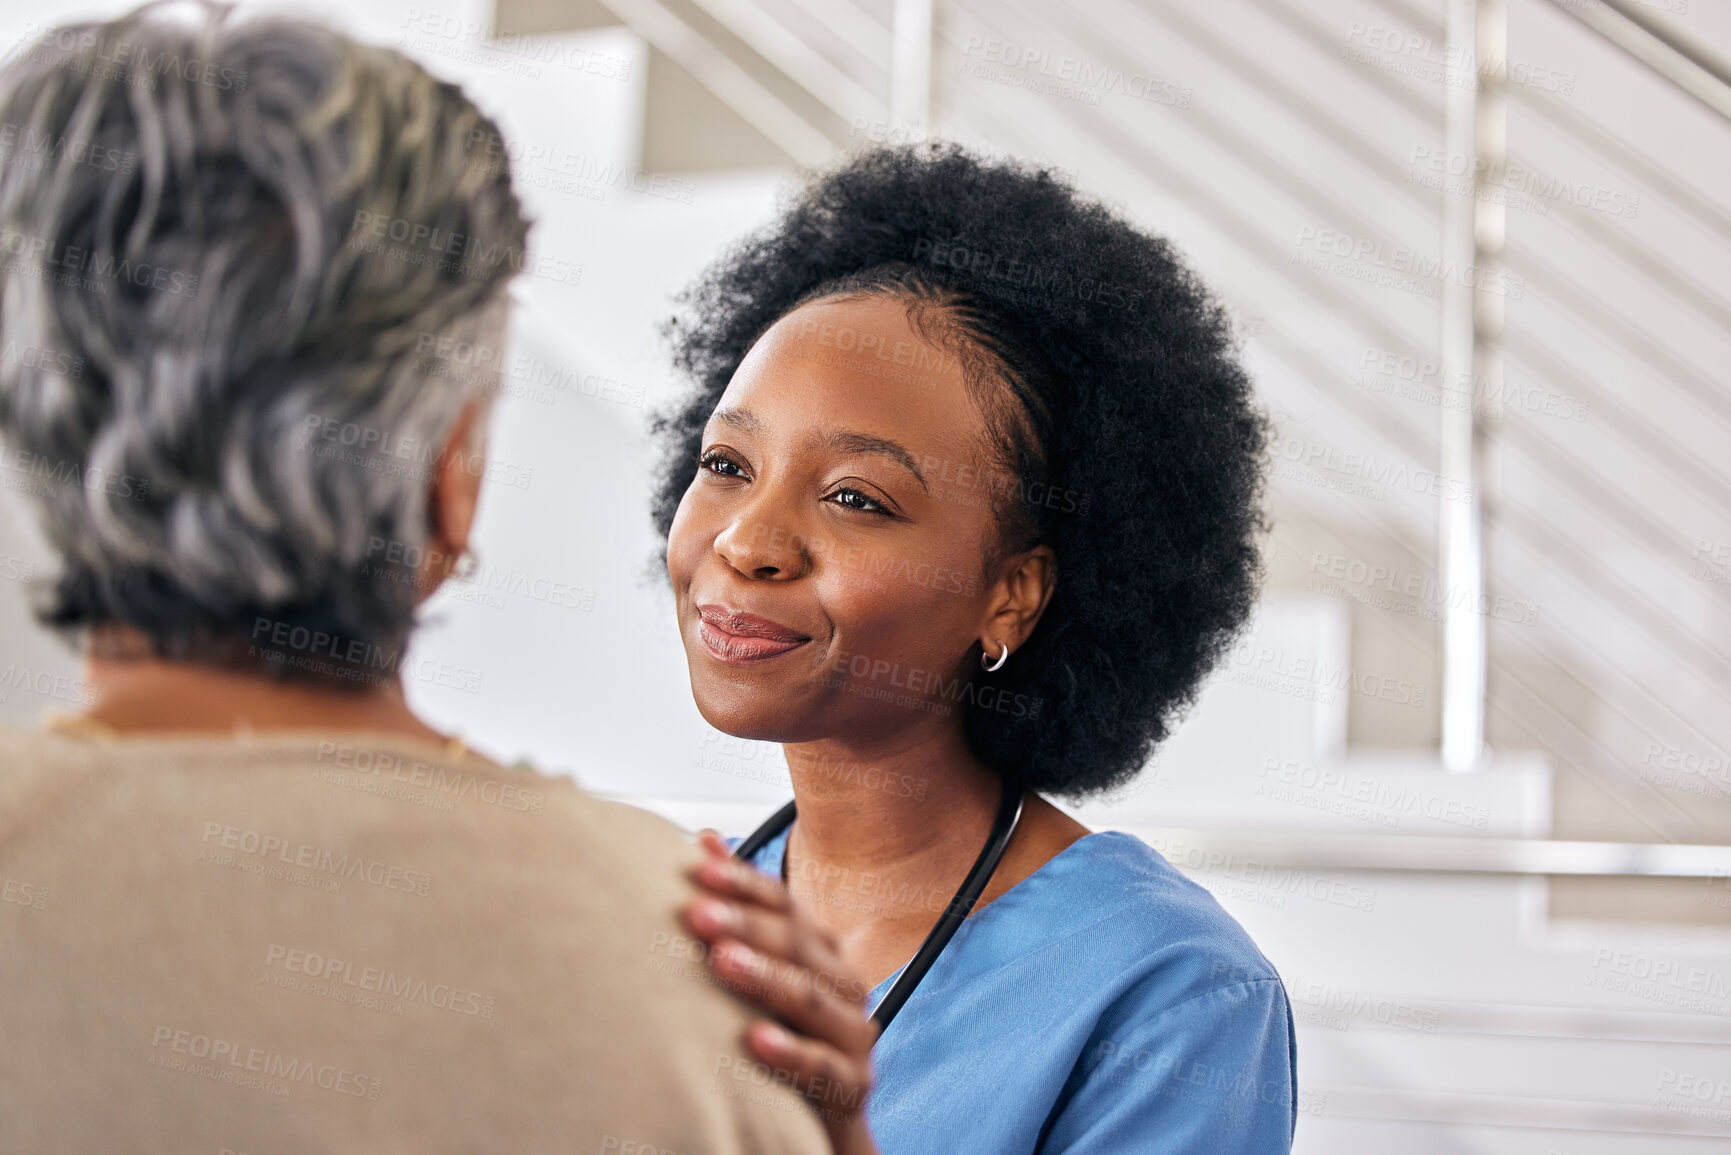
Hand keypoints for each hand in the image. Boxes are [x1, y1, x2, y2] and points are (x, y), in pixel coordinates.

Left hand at [683, 829, 880, 1154]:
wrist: (818, 1123)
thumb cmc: (781, 1035)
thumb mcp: (760, 970)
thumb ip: (739, 908)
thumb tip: (705, 838)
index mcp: (820, 950)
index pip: (783, 904)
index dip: (743, 883)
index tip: (696, 868)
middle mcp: (843, 983)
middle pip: (796, 944)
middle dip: (745, 924)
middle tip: (697, 913)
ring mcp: (853, 1034)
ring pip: (810, 999)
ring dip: (765, 977)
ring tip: (721, 960)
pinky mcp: (852, 1085)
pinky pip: (823, 1067)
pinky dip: (790, 1051)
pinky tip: (754, 1039)